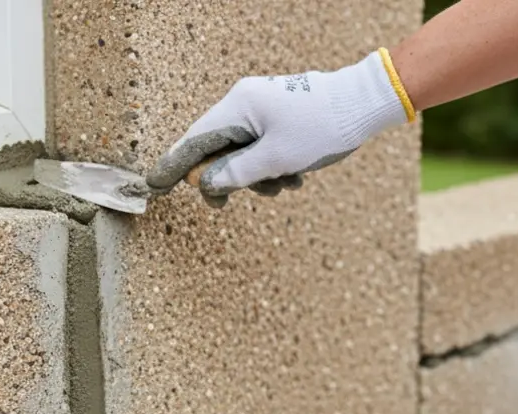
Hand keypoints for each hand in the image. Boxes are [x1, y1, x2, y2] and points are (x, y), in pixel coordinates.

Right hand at [145, 50, 412, 207]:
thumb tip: (207, 184)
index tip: (153, 186)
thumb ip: (237, 174)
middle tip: (223, 205)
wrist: (364, 104)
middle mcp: (245, 103)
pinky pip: (261, 148)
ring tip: (285, 183)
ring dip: (257, 176)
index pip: (193, 140)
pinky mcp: (278, 116)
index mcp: (239, 107)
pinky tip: (295, 175)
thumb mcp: (277, 159)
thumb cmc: (322, 128)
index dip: (172, 166)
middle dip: (226, 179)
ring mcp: (262, 108)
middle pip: (215, 149)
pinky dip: (272, 167)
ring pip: (241, 153)